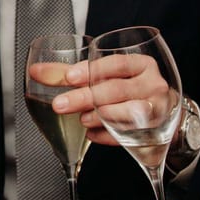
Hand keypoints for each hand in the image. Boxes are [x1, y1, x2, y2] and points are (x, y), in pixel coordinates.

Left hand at [48, 51, 168, 145]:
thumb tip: (37, 71)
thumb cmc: (129, 91)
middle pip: (115, 90)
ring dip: (98, 116)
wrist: (163, 116)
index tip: (69, 77)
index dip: (91, 69)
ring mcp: (157, 110)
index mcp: (141, 65)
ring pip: (125, 113)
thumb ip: (72, 75)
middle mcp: (153, 85)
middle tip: (60, 104)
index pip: (116, 63)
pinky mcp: (154, 133)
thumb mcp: (107, 78)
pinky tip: (92, 135)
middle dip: (85, 97)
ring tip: (82, 120)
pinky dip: (106, 136)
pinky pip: (127, 136)